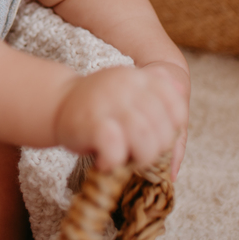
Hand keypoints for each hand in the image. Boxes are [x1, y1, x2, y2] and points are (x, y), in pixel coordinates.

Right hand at [54, 64, 186, 175]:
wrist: (57, 103)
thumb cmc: (98, 103)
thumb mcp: (128, 87)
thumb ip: (155, 88)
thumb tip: (181, 87)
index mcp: (138, 78)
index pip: (176, 105)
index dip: (172, 129)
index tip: (157, 137)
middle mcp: (125, 85)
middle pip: (163, 130)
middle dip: (155, 151)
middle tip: (138, 154)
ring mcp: (108, 103)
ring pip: (145, 139)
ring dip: (138, 158)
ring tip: (125, 159)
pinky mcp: (92, 123)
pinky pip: (116, 148)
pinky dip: (114, 161)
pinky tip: (105, 161)